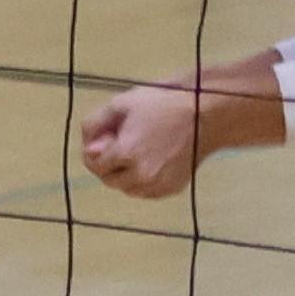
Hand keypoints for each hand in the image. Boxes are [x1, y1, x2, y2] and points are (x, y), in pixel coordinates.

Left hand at [82, 84, 200, 197]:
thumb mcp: (121, 103)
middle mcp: (141, 175)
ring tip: (137, 154)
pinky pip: (147, 192)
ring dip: (125, 176)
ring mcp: (158, 185)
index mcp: (126, 153)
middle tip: (121, 145)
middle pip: (109, 180)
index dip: (95, 152)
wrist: (204, 114)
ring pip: (128, 189)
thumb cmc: (162, 103)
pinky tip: (151, 162)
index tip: (105, 140)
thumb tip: (89, 150)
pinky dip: (143, 181)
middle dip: (108, 165)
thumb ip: (95, 126)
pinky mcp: (173, 189)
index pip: (95, 165)